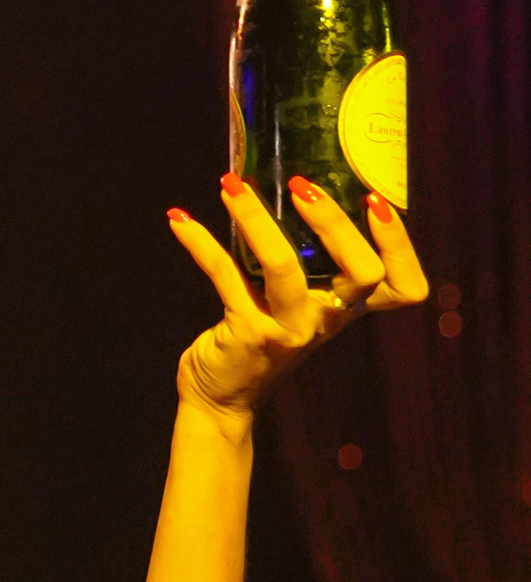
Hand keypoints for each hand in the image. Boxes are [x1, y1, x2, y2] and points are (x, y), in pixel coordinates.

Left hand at [167, 175, 427, 418]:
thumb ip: (306, 262)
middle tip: (300, 183)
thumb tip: (290, 186)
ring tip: (232, 185)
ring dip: (256, 219)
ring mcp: (289, 329)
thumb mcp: (296, 303)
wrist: (221, 398)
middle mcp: (325, 319)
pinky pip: (224, 275)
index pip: (403, 286)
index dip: (400, 244)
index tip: (377, 200)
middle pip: (362, 271)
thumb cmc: (260, 336)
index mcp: (345, 308)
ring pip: (285, 266)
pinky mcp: (247, 333)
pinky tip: (179, 220)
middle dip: (334, 221)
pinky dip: (200, 243)